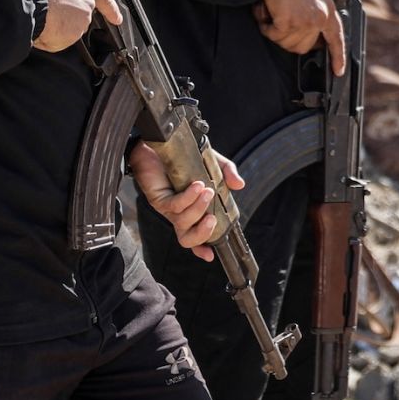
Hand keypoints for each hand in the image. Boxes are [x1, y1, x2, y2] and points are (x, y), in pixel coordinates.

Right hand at [31, 0, 121, 51]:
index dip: (110, 8)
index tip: (117, 18)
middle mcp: (87, 4)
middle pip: (80, 15)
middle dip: (66, 16)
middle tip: (49, 11)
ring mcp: (81, 21)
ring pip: (69, 29)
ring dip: (57, 26)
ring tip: (41, 17)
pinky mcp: (72, 36)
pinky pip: (59, 41)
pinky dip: (50, 38)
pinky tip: (41, 27)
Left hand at [129, 144, 243, 262]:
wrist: (159, 143)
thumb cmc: (185, 157)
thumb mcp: (212, 164)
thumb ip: (227, 174)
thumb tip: (239, 185)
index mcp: (192, 210)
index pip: (195, 236)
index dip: (202, 249)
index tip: (210, 256)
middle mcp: (180, 213)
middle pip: (187, 239)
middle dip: (202, 234)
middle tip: (213, 218)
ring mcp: (168, 207)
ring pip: (182, 222)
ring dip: (198, 209)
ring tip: (207, 190)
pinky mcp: (159, 198)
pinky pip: (175, 205)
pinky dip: (188, 198)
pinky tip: (197, 185)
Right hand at [253, 0, 345, 73]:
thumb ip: (315, 15)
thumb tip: (310, 34)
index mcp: (328, 11)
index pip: (337, 39)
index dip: (338, 56)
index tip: (338, 70)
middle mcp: (319, 18)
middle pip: (303, 47)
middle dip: (288, 38)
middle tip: (281, 22)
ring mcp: (305, 22)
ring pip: (286, 43)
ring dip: (275, 31)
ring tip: (274, 11)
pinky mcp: (289, 22)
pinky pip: (273, 35)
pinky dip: (265, 25)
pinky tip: (267, 11)